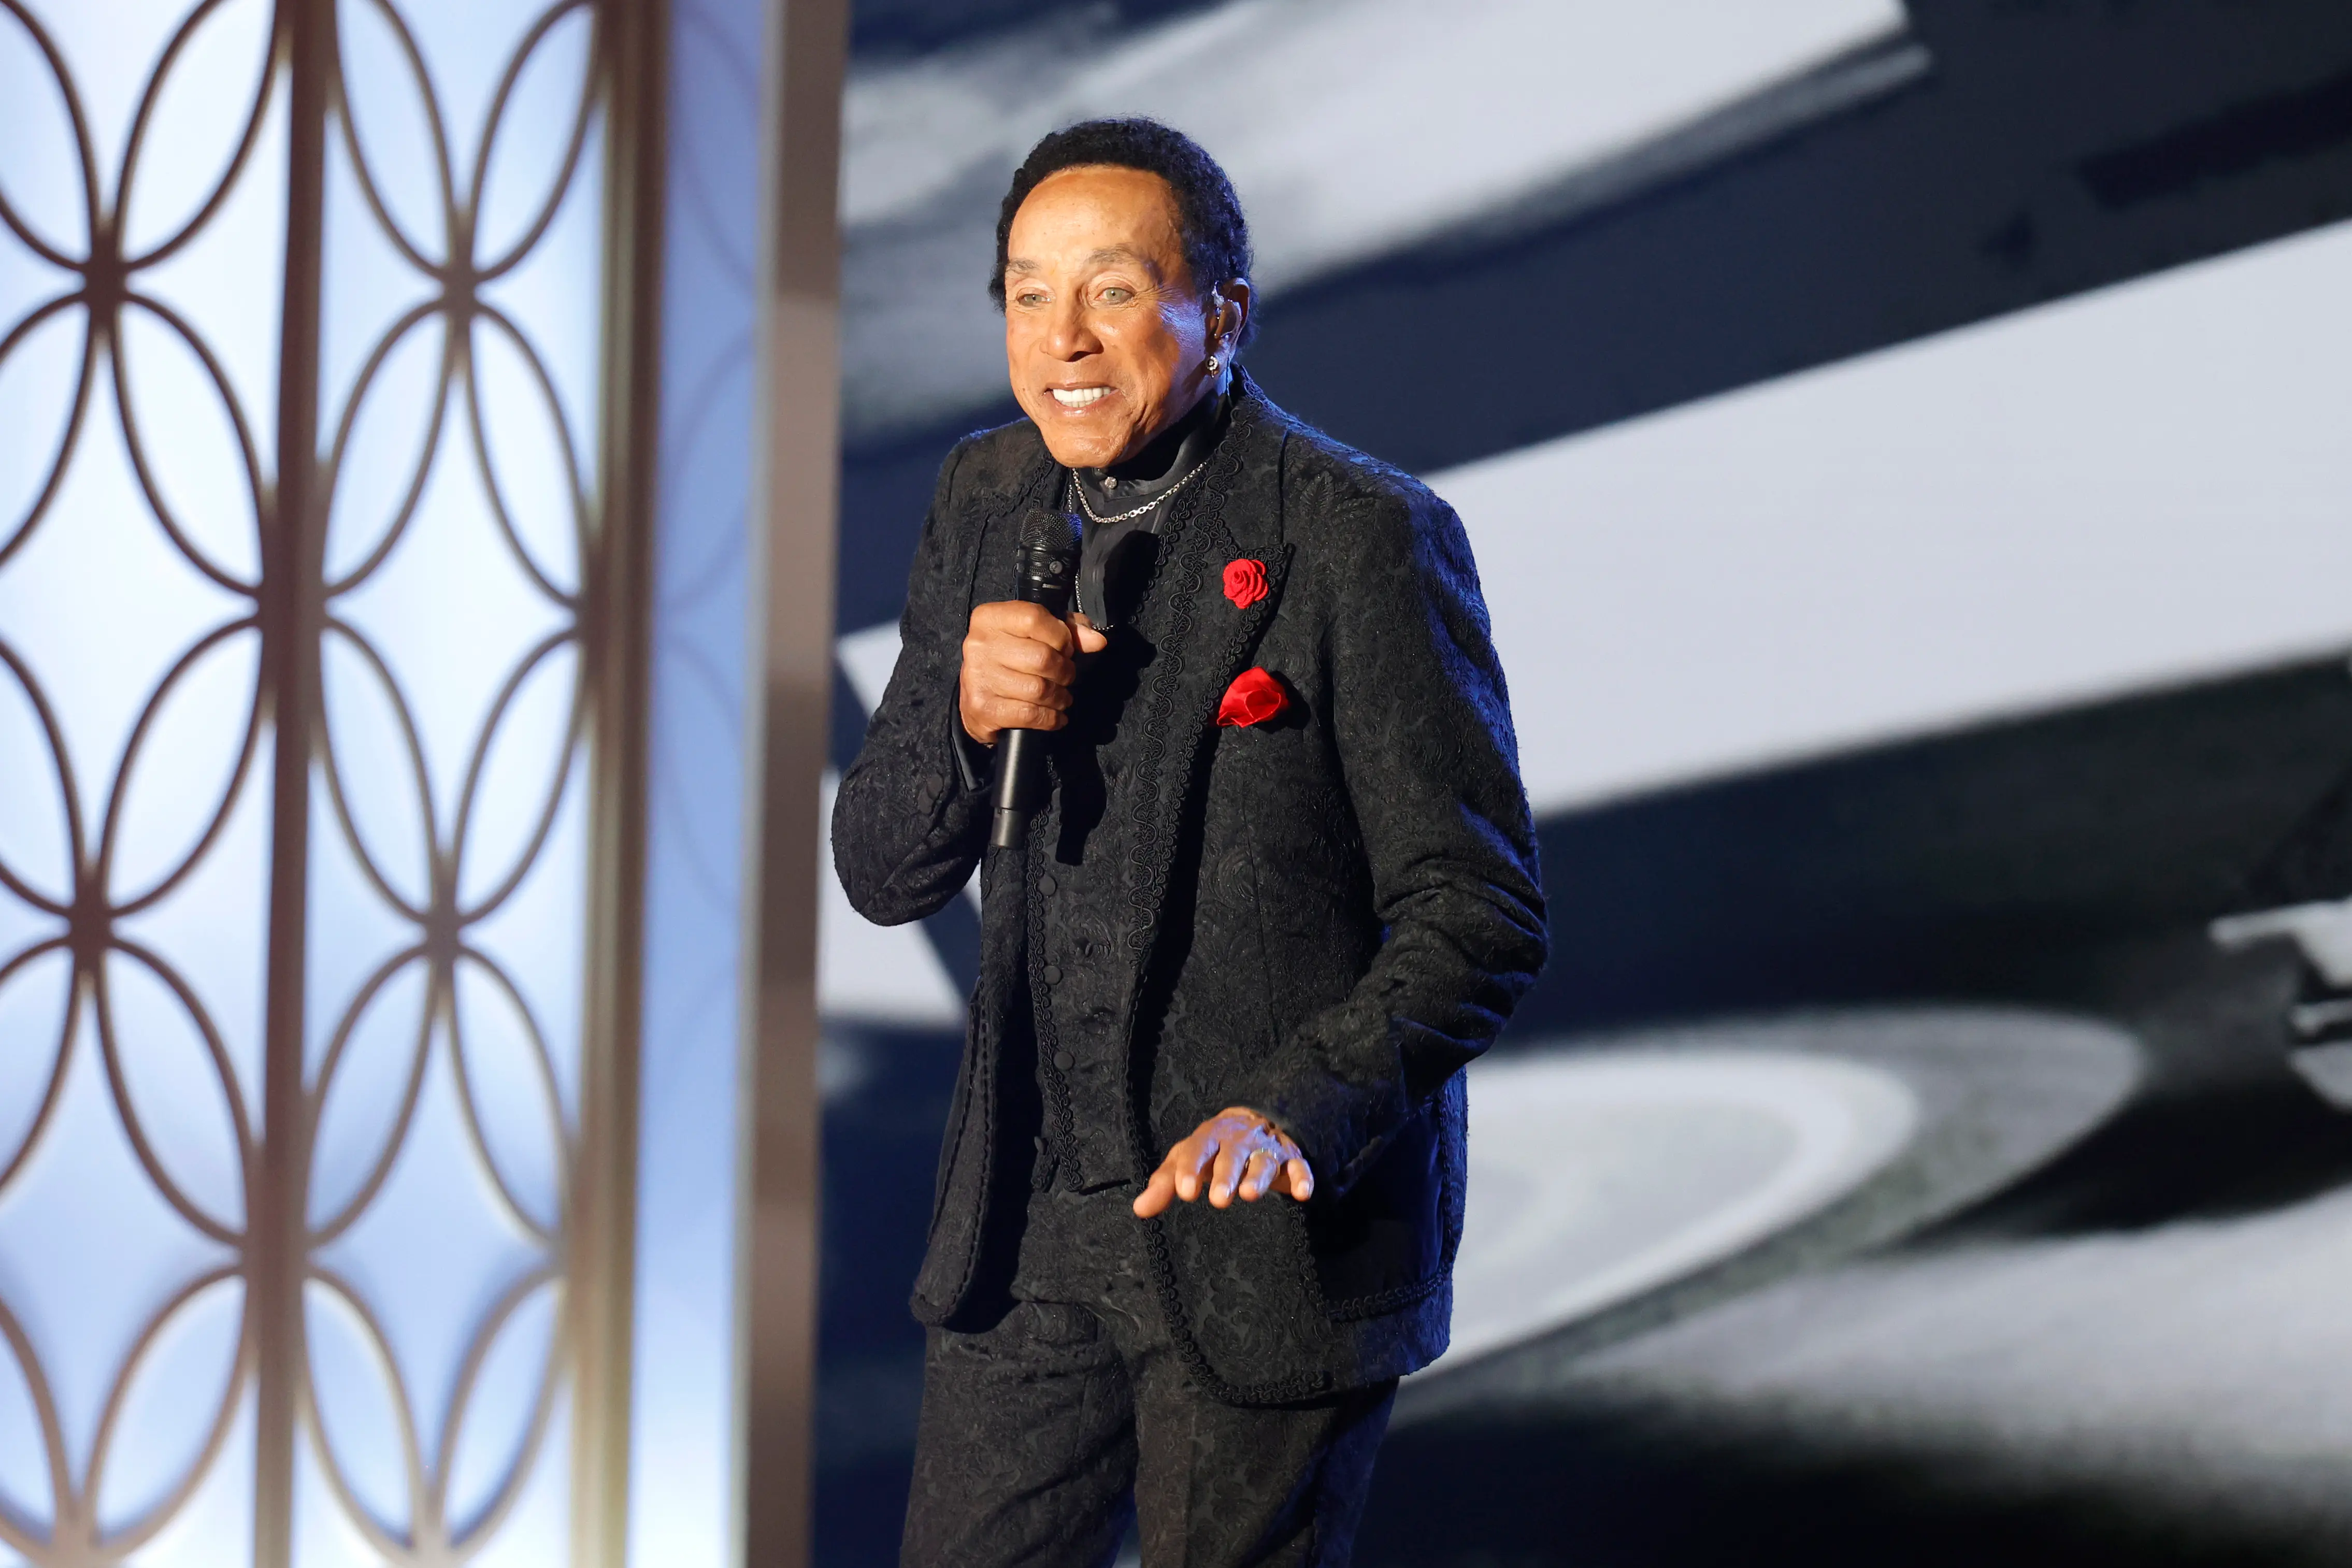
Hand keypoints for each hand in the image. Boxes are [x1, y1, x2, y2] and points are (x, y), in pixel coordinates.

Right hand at [958, 603, 1108, 745]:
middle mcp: (979, 645)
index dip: (1060, 637)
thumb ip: (1066, 630)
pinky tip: (1054, 716)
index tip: (1065, 649)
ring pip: (1039, 689)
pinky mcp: (983, 708)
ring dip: (1059, 697)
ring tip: (1060, 697)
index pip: (1035, 618)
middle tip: (1065, 676)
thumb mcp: (1034, 635)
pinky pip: (1030, 714)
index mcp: (990, 618)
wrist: (975, 701)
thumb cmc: (1009, 661)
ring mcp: (978, 677)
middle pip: (1042, 657)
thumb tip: (1096, 640)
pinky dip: (1050, 718)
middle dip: (1064, 671)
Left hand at [1133, 1106, 1313, 1217]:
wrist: (1256, 1121)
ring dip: (1258, 1176)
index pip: (1198, 1149)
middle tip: (1218, 1200)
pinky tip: (1303, 1193)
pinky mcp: (1292, 1158)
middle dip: (1226, 1175)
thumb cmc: (1214, 1149)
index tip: (1185, 1192)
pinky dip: (1303, 1178)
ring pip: (1264, 1160)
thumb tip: (1139, 1210)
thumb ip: (1165, 1183)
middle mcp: (1239, 1140)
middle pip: (1233, 1154)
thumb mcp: (1187, 1160)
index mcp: (1210, 1137)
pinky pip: (1300, 1166)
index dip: (1191, 1169)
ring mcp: (1267, 1148)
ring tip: (1250, 1195)